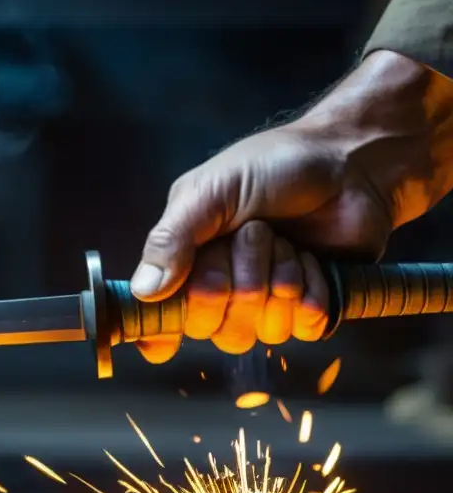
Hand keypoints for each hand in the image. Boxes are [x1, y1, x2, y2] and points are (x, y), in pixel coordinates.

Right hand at [131, 50, 452, 362]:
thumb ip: (172, 238)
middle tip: (253, 234)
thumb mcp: (212, 191)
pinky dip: (310, 290)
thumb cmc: (273, 165)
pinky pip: (302, 328)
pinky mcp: (308, 307)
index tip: (169, 327)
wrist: (349, 161)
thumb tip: (143, 291)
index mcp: (184, 259)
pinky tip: (312, 258)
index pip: (161, 318)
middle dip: (236, 281)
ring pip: (259, 331)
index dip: (163, 328)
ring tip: (286, 241)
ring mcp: (265, 301)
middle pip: (210, 328)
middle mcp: (219, 286)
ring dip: (278, 281)